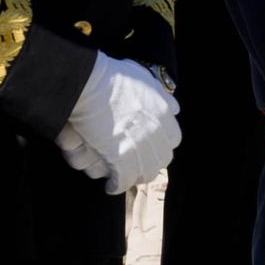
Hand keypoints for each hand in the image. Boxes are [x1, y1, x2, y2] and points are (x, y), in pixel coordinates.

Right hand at [65, 53, 180, 194]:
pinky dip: (117, 186)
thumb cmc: (111, 77)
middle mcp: (157, 130)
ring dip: (135, 178)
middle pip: (161, 159)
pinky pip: (123, 180)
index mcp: (164, 113)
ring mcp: (140, 145)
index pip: (173, 139)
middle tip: (137, 167)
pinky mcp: (121, 157)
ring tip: (124, 179)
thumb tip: (173, 108)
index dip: (161, 146)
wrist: (91, 83)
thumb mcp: (145, 79)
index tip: (151, 148)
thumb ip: (160, 95)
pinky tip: (110, 187)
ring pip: (144, 172)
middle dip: (150, 164)